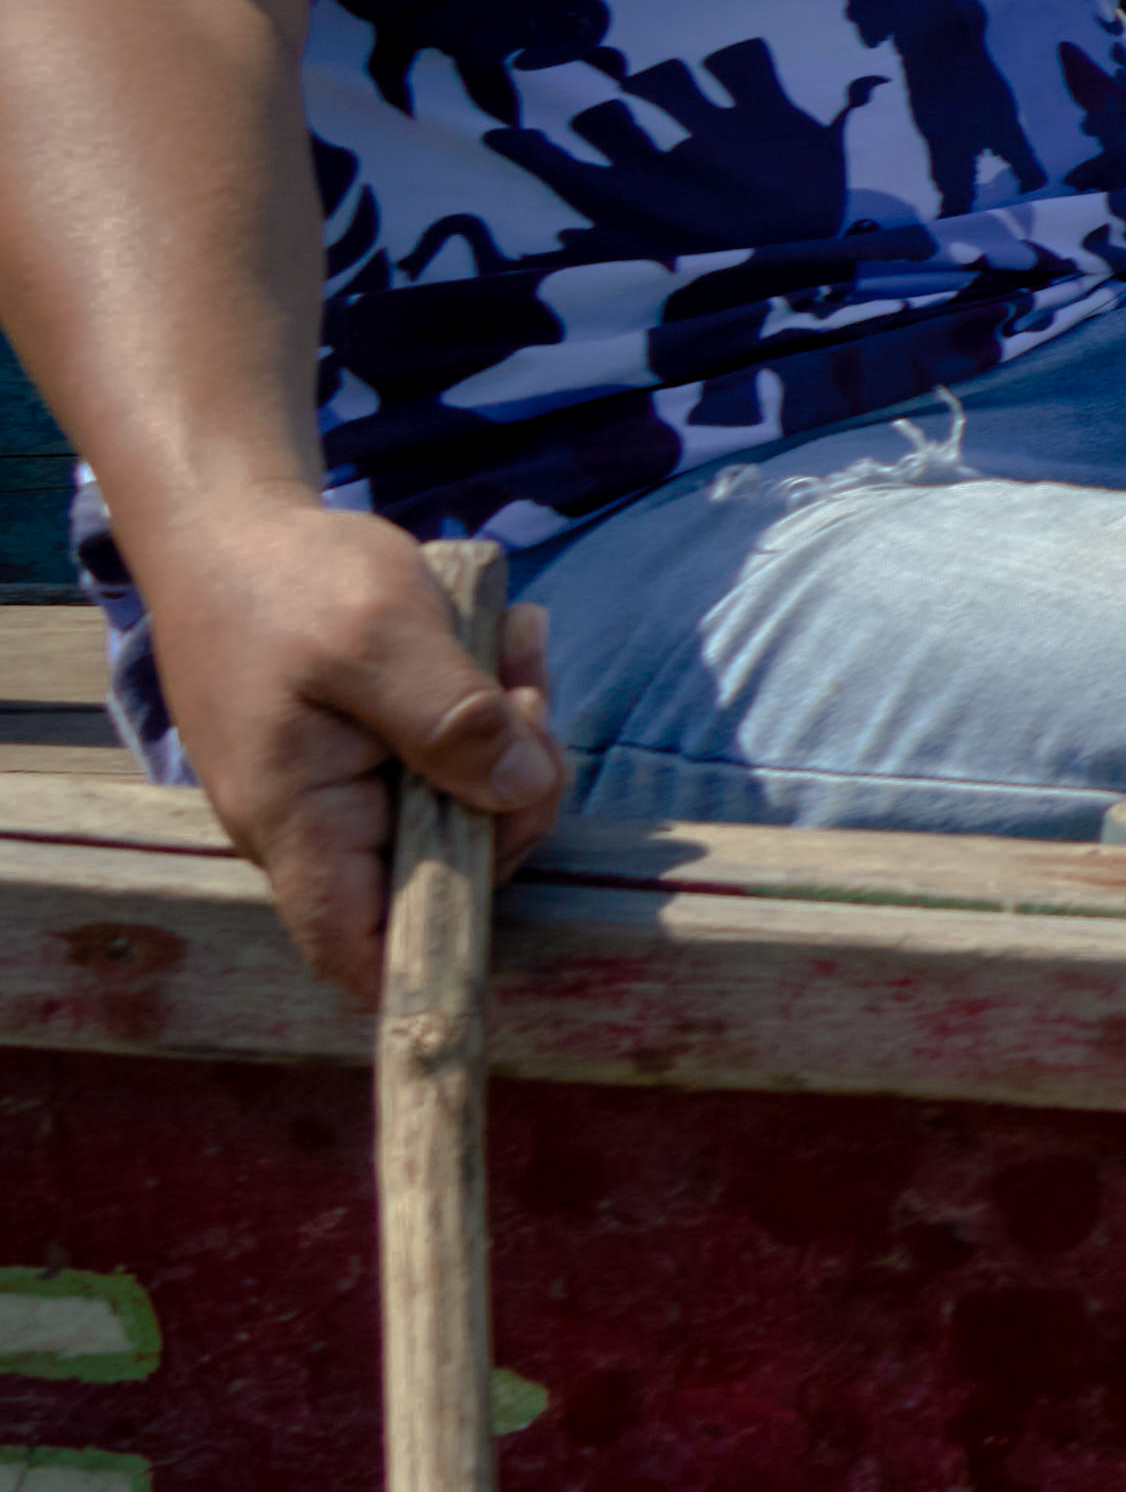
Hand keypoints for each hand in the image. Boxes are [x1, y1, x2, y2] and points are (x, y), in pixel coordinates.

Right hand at [144, 490, 559, 997]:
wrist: (232, 533)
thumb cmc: (288, 581)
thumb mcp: (379, 634)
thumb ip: (450, 718)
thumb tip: (520, 791)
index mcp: (300, 822)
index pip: (357, 951)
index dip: (436, 959)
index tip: (511, 877)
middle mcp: (320, 829)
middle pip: (452, 872)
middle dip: (517, 790)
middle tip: (527, 690)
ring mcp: (349, 795)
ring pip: (468, 809)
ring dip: (515, 736)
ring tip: (513, 644)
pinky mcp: (375, 757)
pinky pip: (456, 761)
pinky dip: (494, 709)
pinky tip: (503, 642)